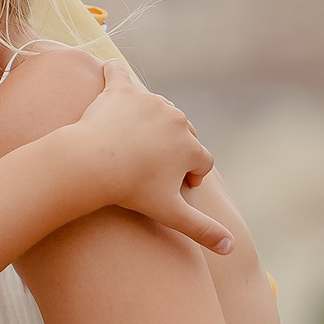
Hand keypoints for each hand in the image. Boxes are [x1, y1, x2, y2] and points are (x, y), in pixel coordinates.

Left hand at [74, 60, 234, 253]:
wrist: (92, 164)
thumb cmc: (131, 190)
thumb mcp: (169, 212)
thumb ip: (202, 229)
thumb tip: (231, 248)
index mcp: (191, 148)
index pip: (202, 162)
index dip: (192, 176)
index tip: (178, 187)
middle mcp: (176, 120)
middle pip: (183, 134)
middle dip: (175, 149)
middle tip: (154, 167)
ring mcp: (149, 102)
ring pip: (158, 109)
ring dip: (152, 119)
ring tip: (135, 136)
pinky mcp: (120, 90)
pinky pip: (117, 75)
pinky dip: (113, 75)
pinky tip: (108, 76)